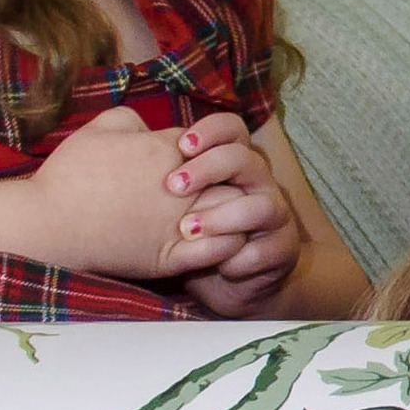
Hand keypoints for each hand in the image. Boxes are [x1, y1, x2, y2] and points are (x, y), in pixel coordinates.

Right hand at [25, 108, 234, 279]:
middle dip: (234, 179)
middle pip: (234, 176)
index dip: (212, 151)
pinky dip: (230, 242)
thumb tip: (151, 127)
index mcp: (166, 150)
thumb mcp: (98, 129)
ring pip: (235, 212)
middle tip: (223, 186)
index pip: (216, 144)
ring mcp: (177, 223)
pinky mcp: (171, 257)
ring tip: (227, 213)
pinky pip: (220, 249)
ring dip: (237, 210)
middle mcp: (181, 186)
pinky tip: (220, 239)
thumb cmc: (67, 175)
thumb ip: (133, 120)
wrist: (44, 226)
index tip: (198, 162)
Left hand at [167, 113, 303, 316]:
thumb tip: (127, 129)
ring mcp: (274, 217)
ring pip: (263, 206)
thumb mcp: (168, 197)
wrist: (226, 280)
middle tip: (174, 187)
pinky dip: (240, 257)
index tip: (181, 145)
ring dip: (224, 217)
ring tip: (188, 230)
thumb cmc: (188, 232)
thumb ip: (153, 162)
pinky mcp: (282, 250)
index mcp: (234, 163)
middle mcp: (258, 184)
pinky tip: (218, 265)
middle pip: (247, 159)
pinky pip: (267, 250)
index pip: (233, 130)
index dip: (212, 131)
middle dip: (211, 169)